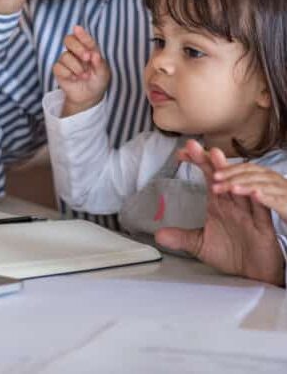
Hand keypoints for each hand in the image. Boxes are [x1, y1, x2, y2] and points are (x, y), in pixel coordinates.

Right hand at [53, 25, 110, 115]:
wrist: (88, 96)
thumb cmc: (97, 81)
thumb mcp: (103, 74)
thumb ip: (100, 64)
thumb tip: (94, 54)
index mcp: (87, 49)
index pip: (82, 37)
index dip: (80, 33)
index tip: (77, 29)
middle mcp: (75, 52)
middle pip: (68, 40)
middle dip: (77, 47)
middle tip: (87, 58)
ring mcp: (66, 61)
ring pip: (65, 56)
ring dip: (76, 67)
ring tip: (84, 76)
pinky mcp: (59, 70)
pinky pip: (58, 67)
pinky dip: (68, 74)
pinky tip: (74, 78)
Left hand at [155, 140, 284, 286]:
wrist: (254, 274)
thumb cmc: (231, 254)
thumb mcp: (201, 245)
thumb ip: (181, 238)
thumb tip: (157, 235)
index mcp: (219, 203)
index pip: (208, 177)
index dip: (198, 162)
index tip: (182, 152)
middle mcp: (234, 204)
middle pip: (225, 177)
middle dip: (213, 161)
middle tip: (199, 147)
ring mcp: (250, 214)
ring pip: (243, 189)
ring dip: (232, 177)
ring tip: (218, 164)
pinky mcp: (264, 228)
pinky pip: (263, 211)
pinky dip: (258, 201)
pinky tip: (251, 192)